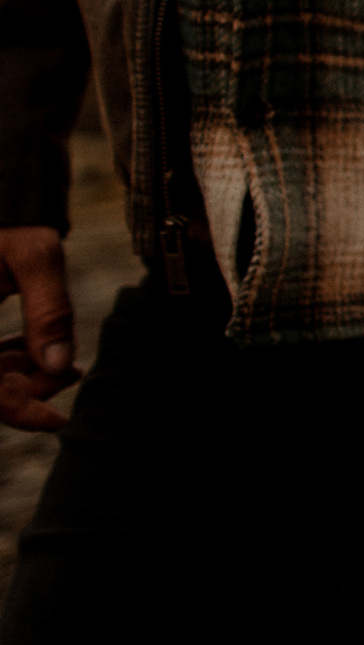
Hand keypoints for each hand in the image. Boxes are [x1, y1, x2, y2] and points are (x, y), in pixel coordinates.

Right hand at [0, 225, 78, 433]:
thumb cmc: (11, 223)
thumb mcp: (36, 257)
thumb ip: (49, 311)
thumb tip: (61, 365)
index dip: (17, 410)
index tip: (59, 421)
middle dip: (27, 389)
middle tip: (72, 373)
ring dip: (22, 377)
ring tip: (67, 366)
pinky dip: (11, 361)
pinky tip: (43, 352)